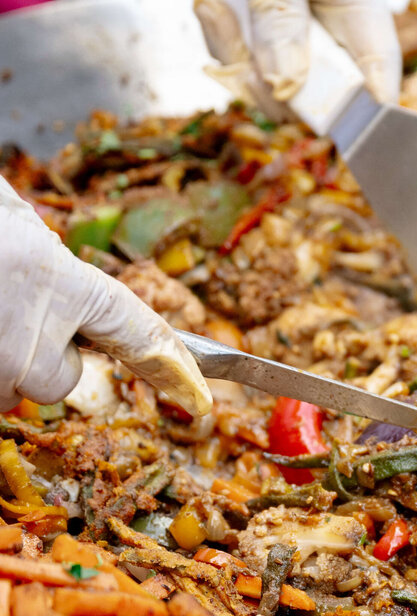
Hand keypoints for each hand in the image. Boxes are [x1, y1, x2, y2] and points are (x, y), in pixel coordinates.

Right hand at [0, 182, 211, 418]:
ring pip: (11, 389)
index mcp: (58, 280)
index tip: (198, 394)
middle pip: (57, 380)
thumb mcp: (12, 220)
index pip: (135, 330)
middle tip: (2, 308)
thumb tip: (67, 280)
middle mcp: (31, 331)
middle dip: (37, 355)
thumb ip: (48, 263)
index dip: (168, 364)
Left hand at [178, 0, 398, 106]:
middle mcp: (334, 3)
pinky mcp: (263, 3)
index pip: (378, 66)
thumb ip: (281, 26)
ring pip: (273, 65)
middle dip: (268, 72)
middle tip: (229, 40)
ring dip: (233, 45)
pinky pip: (246, 43)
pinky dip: (220, 28)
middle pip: (317, 79)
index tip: (343, 139)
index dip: (365, 107)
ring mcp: (297, 5)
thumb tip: (290, 88)